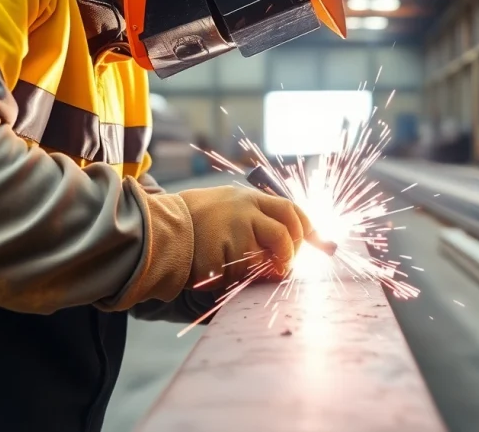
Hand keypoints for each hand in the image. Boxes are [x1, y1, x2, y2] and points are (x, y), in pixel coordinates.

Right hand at [177, 186, 311, 290]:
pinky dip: (232, 280)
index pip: (290, 210)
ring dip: (258, 271)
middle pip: (283, 236)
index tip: (321, 245)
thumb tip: (308, 238)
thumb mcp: (230, 206)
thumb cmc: (198, 220)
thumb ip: (262, 218)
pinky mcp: (217, 256)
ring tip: (239, 267)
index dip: (308, 229)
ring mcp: (230, 233)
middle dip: (288, 255)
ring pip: (262, 260)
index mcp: (248, 198)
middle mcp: (242, 211)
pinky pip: (238, 276)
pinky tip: (217, 272)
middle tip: (283, 266)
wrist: (157, 228)